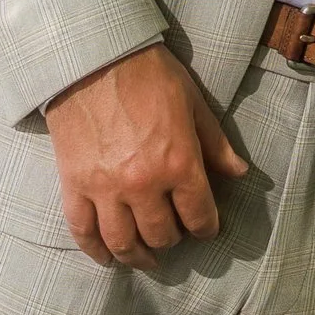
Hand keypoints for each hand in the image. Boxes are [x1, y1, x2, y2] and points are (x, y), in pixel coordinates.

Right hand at [44, 43, 250, 269]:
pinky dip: (94, 251)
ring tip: (145, 258)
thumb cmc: (148, 74)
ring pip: (124, 242)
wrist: (93, 56)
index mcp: (179, 163)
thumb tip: (240, 173)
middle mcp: (143, 184)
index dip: (207, 228)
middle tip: (174, 234)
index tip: (205, 229)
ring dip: (138, 257)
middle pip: (162, 235)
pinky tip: (107, 257)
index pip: (199, 216)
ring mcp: (105, 188)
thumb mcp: (193, 103)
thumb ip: (215, 144)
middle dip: (173, 239)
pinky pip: (82, 231)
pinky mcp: (74, 184)